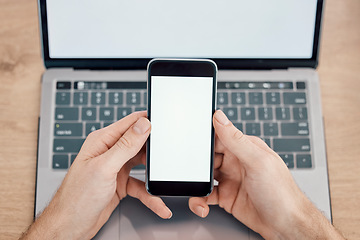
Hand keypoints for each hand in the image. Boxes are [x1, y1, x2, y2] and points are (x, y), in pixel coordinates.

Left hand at [22, 112, 171, 239]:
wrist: (71, 226)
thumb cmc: (77, 197)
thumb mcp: (105, 167)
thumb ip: (126, 145)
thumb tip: (143, 124)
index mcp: (102, 141)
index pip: (130, 124)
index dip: (147, 123)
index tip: (164, 127)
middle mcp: (109, 152)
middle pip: (139, 143)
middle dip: (153, 150)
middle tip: (165, 157)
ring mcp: (116, 168)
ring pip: (142, 165)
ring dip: (153, 174)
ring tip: (163, 179)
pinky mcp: (120, 183)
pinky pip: (141, 186)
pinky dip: (150, 194)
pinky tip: (158, 202)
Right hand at [189, 110, 343, 238]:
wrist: (286, 226)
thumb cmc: (281, 192)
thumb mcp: (257, 161)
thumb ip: (236, 139)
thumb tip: (220, 117)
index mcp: (245, 148)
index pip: (219, 137)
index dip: (204, 140)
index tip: (190, 142)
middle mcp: (236, 162)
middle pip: (209, 157)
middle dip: (197, 164)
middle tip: (191, 172)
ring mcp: (231, 179)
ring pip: (205, 176)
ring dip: (197, 183)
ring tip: (195, 190)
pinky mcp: (226, 196)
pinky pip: (206, 195)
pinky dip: (200, 200)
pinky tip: (202, 206)